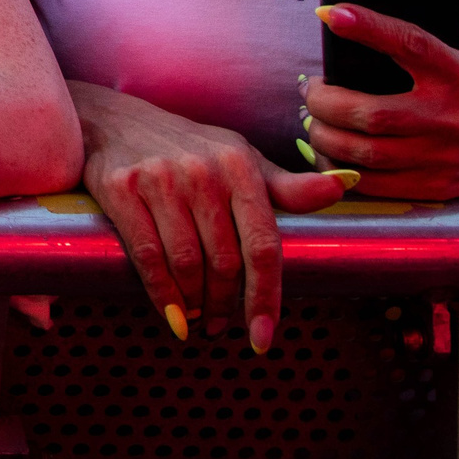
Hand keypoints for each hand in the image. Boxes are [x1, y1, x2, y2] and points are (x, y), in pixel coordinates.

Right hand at [75, 84, 347, 355]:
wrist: (116, 121)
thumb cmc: (189, 148)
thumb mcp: (240, 159)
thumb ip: (288, 185)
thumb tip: (342, 186)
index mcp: (239, 165)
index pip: (263, 244)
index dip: (265, 297)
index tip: (264, 337)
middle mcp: (202, 171)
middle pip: (224, 262)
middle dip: (225, 305)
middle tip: (221, 324)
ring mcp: (160, 178)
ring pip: (187, 263)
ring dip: (194, 304)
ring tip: (197, 319)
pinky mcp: (121, 187)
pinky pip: (148, 255)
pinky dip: (162, 294)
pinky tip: (172, 315)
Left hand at [302, 0, 458, 199]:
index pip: (410, 44)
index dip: (367, 27)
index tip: (329, 12)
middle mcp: (451, 119)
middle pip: (371, 113)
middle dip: (326, 101)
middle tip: (309, 88)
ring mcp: (442, 159)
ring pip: (365, 153)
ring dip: (325, 136)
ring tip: (313, 118)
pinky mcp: (434, 191)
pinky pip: (374, 185)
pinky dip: (342, 170)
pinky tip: (329, 153)